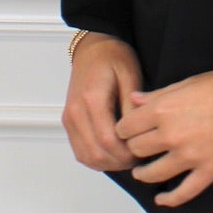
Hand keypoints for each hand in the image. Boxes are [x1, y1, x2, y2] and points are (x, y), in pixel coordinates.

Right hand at [62, 33, 144, 170]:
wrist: (93, 49)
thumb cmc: (113, 57)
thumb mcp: (131, 75)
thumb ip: (133, 106)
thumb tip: (138, 134)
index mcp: (92, 99)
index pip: (108, 140)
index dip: (127, 153)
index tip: (143, 152)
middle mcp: (75, 112)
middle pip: (96, 153)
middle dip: (119, 162)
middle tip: (139, 158)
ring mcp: (69, 119)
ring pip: (86, 157)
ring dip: (108, 163)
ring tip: (128, 157)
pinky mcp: (68, 123)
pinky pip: (80, 151)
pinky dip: (97, 159)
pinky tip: (114, 154)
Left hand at [115, 65, 212, 208]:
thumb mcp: (189, 82)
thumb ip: (158, 94)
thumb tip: (134, 100)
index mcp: (162, 110)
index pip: (127, 127)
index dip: (125, 129)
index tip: (128, 130)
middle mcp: (170, 135)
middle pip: (136, 150)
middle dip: (134, 148)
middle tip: (138, 148)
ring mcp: (188, 157)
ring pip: (153, 173)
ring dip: (143, 174)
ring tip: (142, 172)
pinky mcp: (207, 172)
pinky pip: (183, 193)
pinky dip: (169, 199)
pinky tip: (161, 199)